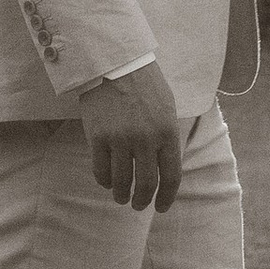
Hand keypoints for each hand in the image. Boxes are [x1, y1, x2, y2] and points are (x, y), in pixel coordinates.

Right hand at [77, 60, 183, 211]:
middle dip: (142, 201)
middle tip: (139, 206)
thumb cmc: (145, 85)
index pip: (171, 176)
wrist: (115, 62)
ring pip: (121, 182)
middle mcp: (146, 139)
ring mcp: (120, 139)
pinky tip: (107, 181)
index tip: (161, 207)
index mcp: (168, 132)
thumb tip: (165, 168)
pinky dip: (104, 181)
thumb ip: (167, 138)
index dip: (167, 197)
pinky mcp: (98, 137)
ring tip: (121, 197)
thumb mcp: (167, 109)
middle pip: (146, 184)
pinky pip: (101, 171)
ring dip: (122, 195)